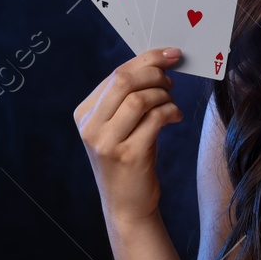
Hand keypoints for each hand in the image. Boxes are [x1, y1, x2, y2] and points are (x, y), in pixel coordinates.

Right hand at [73, 47, 184, 224]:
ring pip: (139, 99)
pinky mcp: (128, 156)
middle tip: (172, 80)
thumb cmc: (128, 159)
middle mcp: (90, 127)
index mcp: (84, 113)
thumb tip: (157, 63)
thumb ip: (127, 98)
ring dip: (164, 95)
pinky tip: (176, 116)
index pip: (115, 74)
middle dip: (155, 73)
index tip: (170, 54)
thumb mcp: (119, 126)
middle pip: (124, 81)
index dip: (146, 59)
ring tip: (172, 102)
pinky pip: (155, 119)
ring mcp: (107, 143)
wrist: (126, 205)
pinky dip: (171, 111)